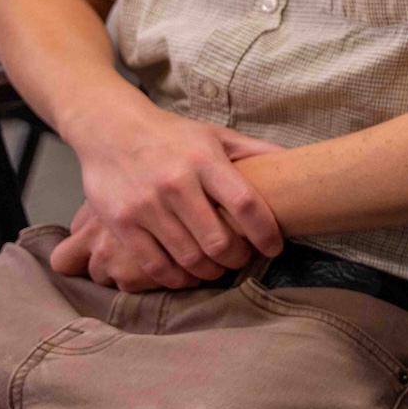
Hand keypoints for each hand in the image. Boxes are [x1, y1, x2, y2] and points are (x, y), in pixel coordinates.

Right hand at [66, 103, 285, 288]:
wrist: (111, 130)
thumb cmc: (174, 136)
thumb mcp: (216, 136)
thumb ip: (254, 151)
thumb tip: (295, 163)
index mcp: (206, 160)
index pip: (245, 203)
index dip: (265, 231)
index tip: (275, 247)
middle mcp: (177, 184)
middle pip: (218, 239)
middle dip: (237, 258)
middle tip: (242, 260)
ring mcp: (146, 206)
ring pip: (188, 257)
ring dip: (210, 272)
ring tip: (218, 269)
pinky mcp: (121, 224)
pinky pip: (154, 265)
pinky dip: (176, 279)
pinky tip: (187, 276)